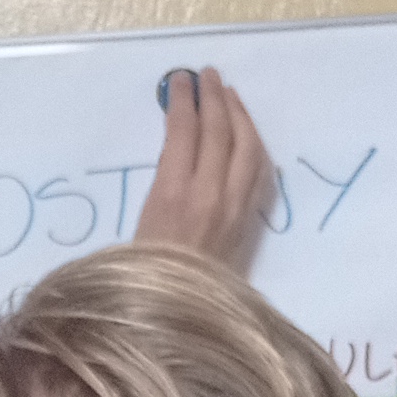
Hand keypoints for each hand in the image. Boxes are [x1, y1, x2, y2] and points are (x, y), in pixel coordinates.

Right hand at [136, 68, 275, 273]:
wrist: (177, 322)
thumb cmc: (142, 279)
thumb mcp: (136, 228)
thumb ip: (160, 186)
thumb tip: (175, 151)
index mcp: (172, 195)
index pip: (184, 133)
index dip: (183, 101)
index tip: (180, 79)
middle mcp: (210, 195)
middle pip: (218, 133)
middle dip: (212, 98)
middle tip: (207, 75)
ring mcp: (235, 208)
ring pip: (247, 147)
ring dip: (239, 116)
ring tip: (229, 95)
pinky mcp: (249, 222)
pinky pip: (259, 172)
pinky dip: (254, 145)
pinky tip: (248, 135)